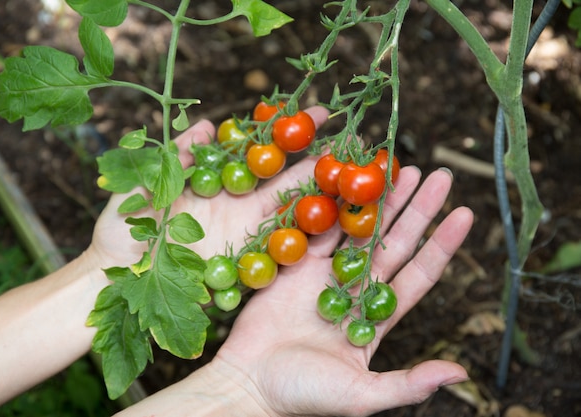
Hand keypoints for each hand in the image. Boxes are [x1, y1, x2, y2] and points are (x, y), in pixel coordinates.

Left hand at [87, 106, 328, 267]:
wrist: (114, 281)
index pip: (254, 151)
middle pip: (281, 177)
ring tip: (351, 175)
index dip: (280, 132)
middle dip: (313, 156)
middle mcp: (234, 206)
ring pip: (288, 211)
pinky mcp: (245, 267)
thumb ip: (175, 157)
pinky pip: (281, 250)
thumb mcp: (143, 185)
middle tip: (348, 136)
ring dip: (319, 194)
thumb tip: (204, 124)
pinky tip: (337, 222)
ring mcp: (242, 236)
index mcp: (212, 183)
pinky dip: (308, 237)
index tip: (307, 112)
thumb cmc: (120, 231)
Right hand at [211, 166, 473, 415]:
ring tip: (399, 168)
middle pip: (394, 242)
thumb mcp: (362, 395)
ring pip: (358, 230)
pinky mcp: (294, 267)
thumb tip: (459, 373)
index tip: (464, 213)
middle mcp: (355, 290)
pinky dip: (331, 206)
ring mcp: (324, 275)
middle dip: (416, 208)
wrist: (250, 383)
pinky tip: (347, 181)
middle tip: (436, 174)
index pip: (419, 272)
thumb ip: (408, 383)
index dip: (442, 243)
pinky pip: (317, 230)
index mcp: (376, 317)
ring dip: (379, 199)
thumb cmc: (304, 395)